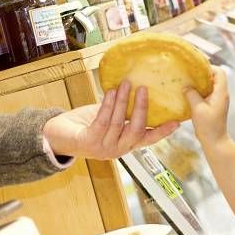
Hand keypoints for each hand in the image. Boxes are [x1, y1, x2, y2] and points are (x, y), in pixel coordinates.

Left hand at [43, 82, 178, 159]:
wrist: (57, 135)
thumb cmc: (85, 125)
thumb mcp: (109, 119)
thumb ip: (124, 112)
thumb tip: (138, 90)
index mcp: (125, 144)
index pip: (148, 140)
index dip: (162, 132)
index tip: (177, 122)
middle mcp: (117, 149)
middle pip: (136, 130)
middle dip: (142, 108)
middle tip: (144, 89)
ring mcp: (103, 148)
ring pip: (119, 123)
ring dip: (123, 101)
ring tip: (126, 84)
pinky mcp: (89, 142)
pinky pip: (103, 121)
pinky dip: (108, 105)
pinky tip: (111, 92)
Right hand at [185, 67, 229, 147]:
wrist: (215, 141)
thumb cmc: (209, 126)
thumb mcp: (198, 109)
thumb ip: (192, 95)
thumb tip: (186, 86)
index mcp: (220, 93)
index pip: (219, 72)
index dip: (209, 67)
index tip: (196, 67)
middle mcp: (221, 94)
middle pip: (215, 77)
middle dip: (202, 74)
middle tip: (189, 73)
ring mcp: (218, 100)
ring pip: (210, 85)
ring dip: (199, 83)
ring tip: (187, 82)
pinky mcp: (213, 106)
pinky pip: (207, 93)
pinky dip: (199, 91)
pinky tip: (188, 94)